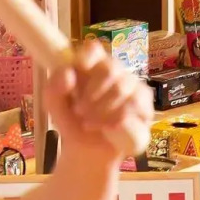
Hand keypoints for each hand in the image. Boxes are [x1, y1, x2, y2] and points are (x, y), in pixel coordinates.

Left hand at [43, 37, 153, 160]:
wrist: (87, 150)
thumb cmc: (73, 121)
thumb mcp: (54, 105)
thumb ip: (54, 87)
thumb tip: (68, 73)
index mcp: (93, 65)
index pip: (94, 48)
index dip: (88, 56)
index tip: (80, 69)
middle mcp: (117, 73)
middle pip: (110, 69)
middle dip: (92, 93)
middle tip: (79, 111)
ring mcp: (134, 89)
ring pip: (123, 90)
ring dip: (102, 110)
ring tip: (89, 123)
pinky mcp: (145, 110)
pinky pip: (134, 110)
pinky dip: (116, 122)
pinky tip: (106, 130)